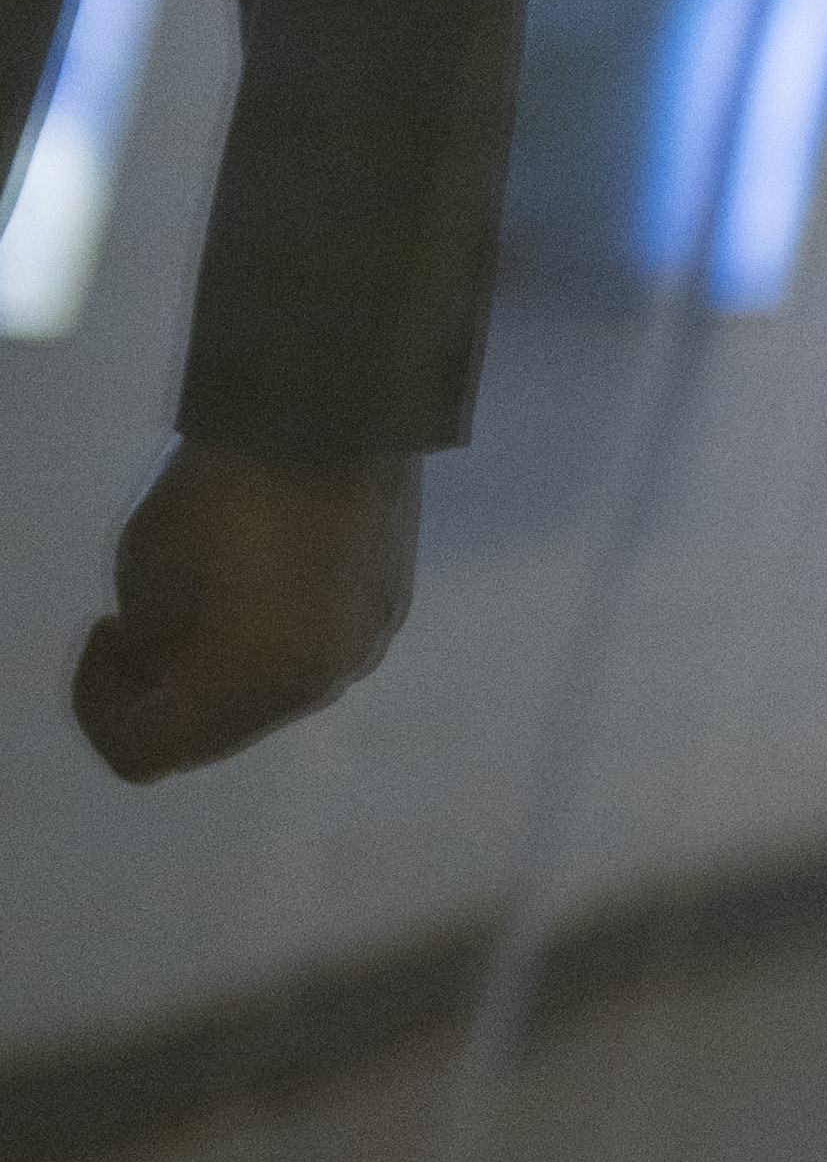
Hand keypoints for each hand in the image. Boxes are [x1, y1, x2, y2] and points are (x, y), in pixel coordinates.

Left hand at [73, 437, 421, 782]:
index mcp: (246, 686)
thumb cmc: (222, 491)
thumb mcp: (144, 571)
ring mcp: (363, 646)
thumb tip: (164, 664)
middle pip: (215, 732)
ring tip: (208, 597)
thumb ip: (148, 644)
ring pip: (272, 694)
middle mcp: (315, 686)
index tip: (102, 634)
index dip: (100, 708)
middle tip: (140, 624)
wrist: (336, 411)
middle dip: (165, 691)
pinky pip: (317, 651)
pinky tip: (266, 576)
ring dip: (225, 667)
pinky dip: (277, 638)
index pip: (146, 751)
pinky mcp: (392, 605)